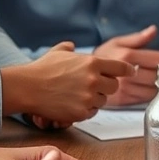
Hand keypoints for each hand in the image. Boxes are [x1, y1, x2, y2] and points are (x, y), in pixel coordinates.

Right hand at [2, 42, 131, 122]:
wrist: (28, 87)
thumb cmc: (42, 69)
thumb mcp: (59, 52)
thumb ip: (70, 48)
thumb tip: (72, 46)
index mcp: (93, 63)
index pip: (121, 67)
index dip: (127, 70)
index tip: (130, 72)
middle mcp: (94, 80)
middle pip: (114, 86)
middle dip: (107, 85)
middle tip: (94, 85)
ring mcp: (88, 98)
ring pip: (103, 100)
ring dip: (96, 98)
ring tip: (79, 94)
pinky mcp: (81, 113)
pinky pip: (92, 112)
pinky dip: (86, 109)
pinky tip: (74, 103)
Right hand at [94, 26, 158, 105]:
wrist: (75, 76)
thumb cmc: (99, 57)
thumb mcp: (115, 42)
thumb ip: (137, 38)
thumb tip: (154, 30)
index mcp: (126, 55)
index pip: (158, 59)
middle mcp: (125, 73)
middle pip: (157, 76)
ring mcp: (122, 89)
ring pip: (151, 91)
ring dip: (156, 87)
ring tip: (155, 82)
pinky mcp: (119, 102)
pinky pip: (142, 101)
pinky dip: (146, 96)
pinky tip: (143, 90)